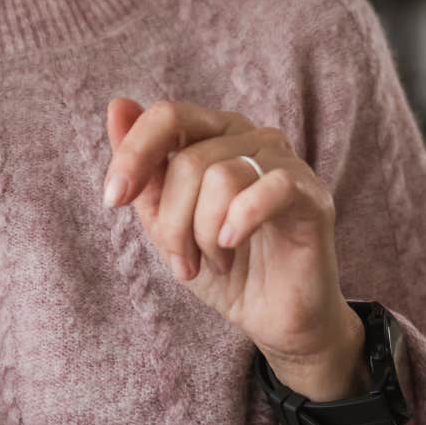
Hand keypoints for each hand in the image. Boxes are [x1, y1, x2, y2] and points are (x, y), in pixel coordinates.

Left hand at [102, 97, 366, 399]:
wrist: (274, 318)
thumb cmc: (222, 267)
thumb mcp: (166, 222)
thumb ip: (143, 169)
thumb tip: (118, 106)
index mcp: (213, 135)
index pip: (168, 116)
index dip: (134, 154)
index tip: (115, 200)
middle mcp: (250, 136)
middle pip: (189, 159)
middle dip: (173, 222)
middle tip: (182, 263)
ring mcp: (284, 161)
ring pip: (222, 177)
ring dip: (205, 235)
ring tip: (215, 263)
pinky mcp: (311, 192)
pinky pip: (268, 188)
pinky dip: (240, 222)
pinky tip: (233, 245)